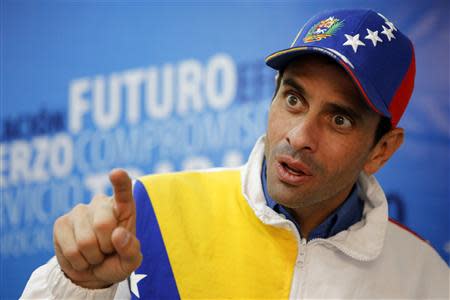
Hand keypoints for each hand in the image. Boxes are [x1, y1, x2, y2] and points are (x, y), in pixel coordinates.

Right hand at [53, 169, 141, 288]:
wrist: (91, 272)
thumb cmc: (116, 260)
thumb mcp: (130, 261)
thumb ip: (131, 249)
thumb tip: (118, 234)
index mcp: (123, 207)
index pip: (123, 191)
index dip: (120, 182)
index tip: (116, 173)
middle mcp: (101, 203)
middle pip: (103, 225)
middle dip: (106, 247)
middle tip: (106, 250)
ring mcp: (80, 210)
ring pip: (85, 242)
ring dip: (92, 257)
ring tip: (94, 254)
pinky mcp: (61, 222)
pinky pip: (71, 250)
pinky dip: (78, 262)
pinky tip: (80, 256)